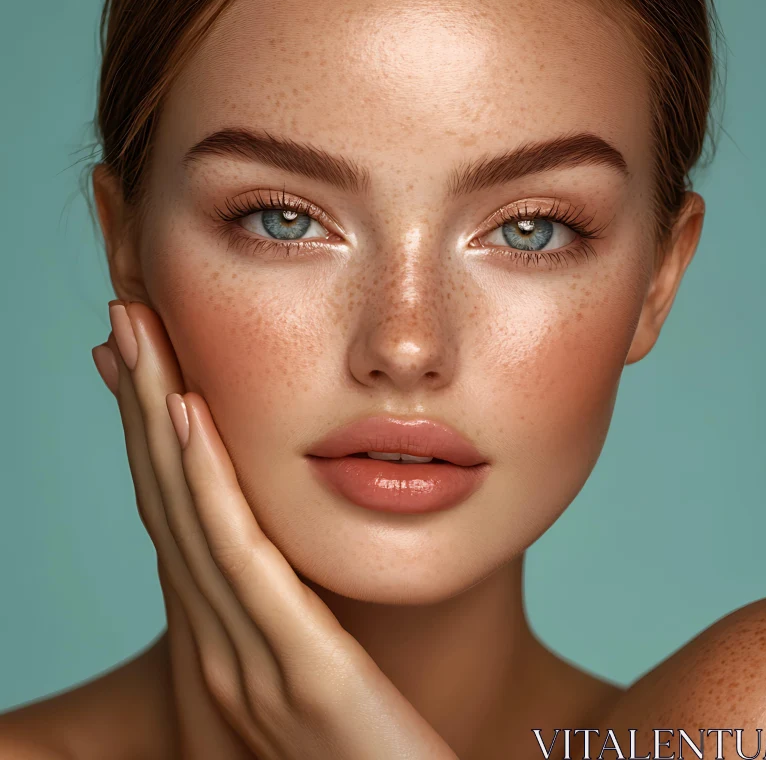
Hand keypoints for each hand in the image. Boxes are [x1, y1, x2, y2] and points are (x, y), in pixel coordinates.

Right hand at [91, 300, 458, 759]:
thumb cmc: (370, 754)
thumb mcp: (320, 674)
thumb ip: (296, 619)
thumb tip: (287, 560)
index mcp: (225, 642)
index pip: (178, 518)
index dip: (148, 435)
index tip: (136, 365)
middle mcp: (218, 645)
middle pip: (168, 499)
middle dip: (140, 403)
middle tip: (123, 321)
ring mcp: (249, 660)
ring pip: (189, 513)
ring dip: (157, 416)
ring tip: (139, 337)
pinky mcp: (302, 669)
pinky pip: (243, 559)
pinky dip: (208, 483)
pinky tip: (190, 415)